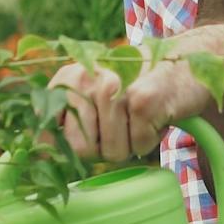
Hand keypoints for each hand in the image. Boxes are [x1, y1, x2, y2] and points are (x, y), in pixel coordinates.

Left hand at [48, 58, 213, 162]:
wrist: (185, 60)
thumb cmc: (135, 85)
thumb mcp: (94, 92)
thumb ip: (67, 118)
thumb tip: (38, 155)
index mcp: (68, 77)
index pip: (45, 125)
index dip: (52, 152)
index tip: (60, 162)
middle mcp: (86, 78)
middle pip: (80, 149)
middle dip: (101, 150)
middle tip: (118, 129)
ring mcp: (114, 87)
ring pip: (112, 152)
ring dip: (129, 145)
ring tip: (139, 119)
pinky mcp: (142, 100)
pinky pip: (138, 147)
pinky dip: (150, 141)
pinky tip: (156, 117)